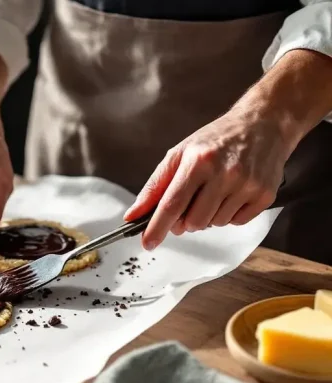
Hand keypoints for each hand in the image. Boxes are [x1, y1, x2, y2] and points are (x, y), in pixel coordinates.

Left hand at [124, 106, 290, 249]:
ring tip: (215, 191)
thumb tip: (133, 215)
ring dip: (208, 215)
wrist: (264, 124)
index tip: (147, 243)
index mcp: (198, 161)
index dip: (157, 227)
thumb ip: (155, 186)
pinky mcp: (264, 195)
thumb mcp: (180, 154)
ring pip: (214, 224)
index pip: (172, 204)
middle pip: (193, 221)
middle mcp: (224, 173)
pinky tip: (232, 193)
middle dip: (185, 220)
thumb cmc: (216, 140)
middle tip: (190, 202)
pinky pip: (236, 222)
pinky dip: (229, 214)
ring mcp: (247, 185)